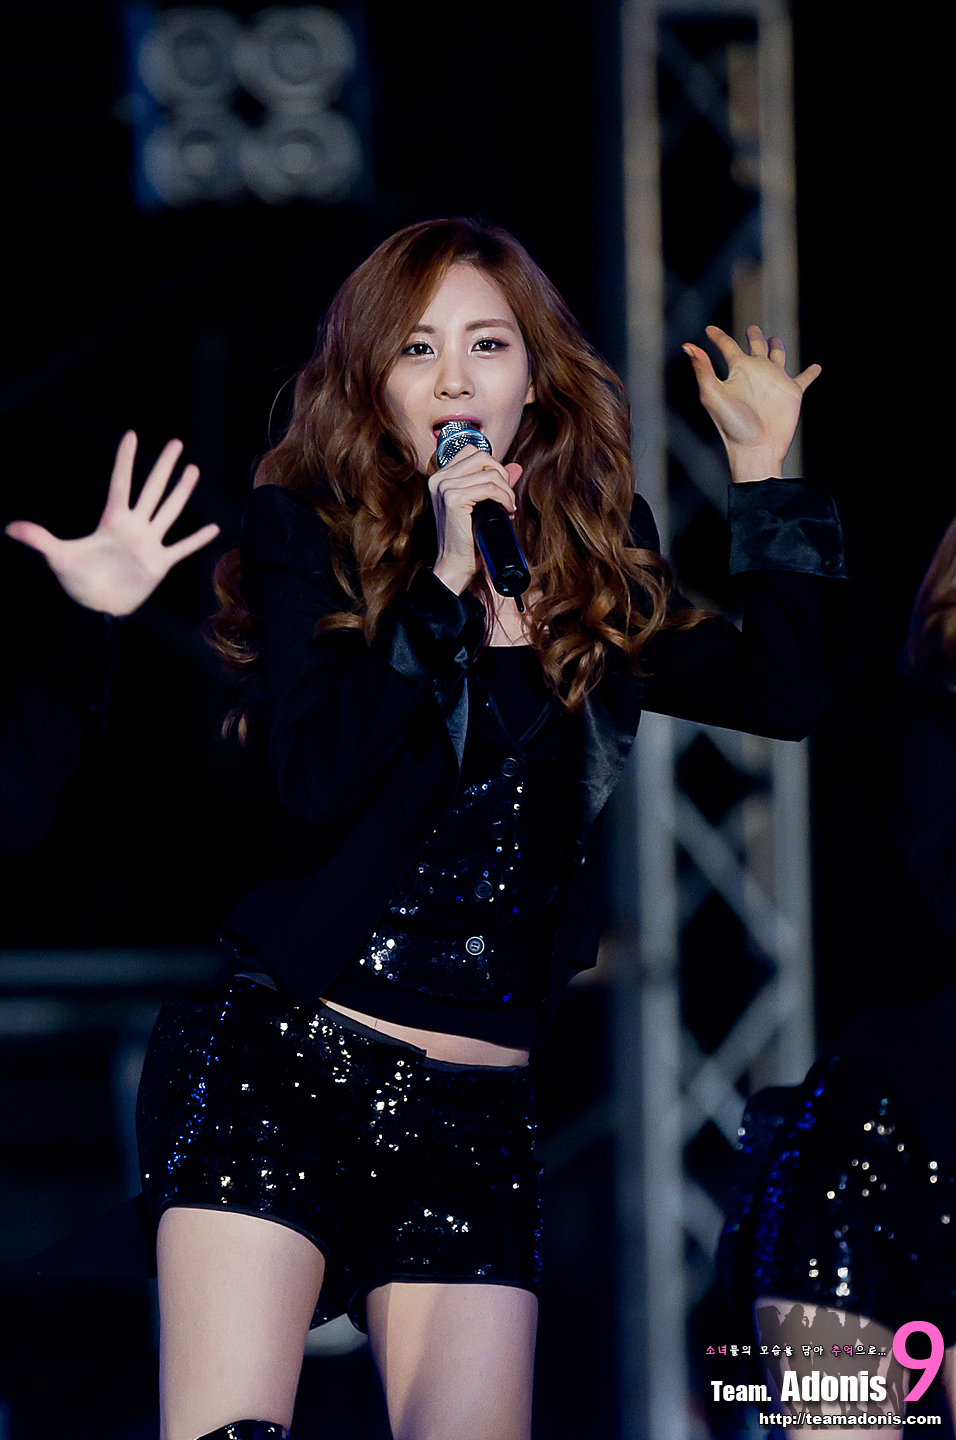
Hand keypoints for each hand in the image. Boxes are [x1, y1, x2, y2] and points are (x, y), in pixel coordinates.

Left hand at [5, 431, 219, 615]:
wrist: (97, 609)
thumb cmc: (78, 581)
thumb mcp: (58, 556)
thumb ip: (39, 539)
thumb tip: (9, 528)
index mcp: (112, 520)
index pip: (121, 483)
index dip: (125, 459)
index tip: (132, 435)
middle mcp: (134, 527)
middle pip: (152, 490)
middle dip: (164, 467)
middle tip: (176, 444)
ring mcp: (148, 544)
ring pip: (169, 512)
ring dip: (182, 492)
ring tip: (194, 470)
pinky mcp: (159, 564)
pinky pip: (182, 548)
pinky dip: (197, 539)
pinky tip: (213, 528)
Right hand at [429, 445, 521, 593]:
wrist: (455, 564)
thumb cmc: (467, 538)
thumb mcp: (480, 505)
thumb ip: (493, 483)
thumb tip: (516, 468)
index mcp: (440, 477)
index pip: (472, 452)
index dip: (492, 465)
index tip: (501, 488)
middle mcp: (439, 478)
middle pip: (481, 456)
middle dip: (501, 475)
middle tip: (507, 497)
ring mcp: (444, 487)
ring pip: (489, 472)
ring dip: (506, 490)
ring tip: (508, 507)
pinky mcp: (453, 499)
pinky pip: (489, 488)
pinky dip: (504, 498)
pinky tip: (507, 510)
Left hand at [683, 325, 820, 483]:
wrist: (756, 448)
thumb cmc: (731, 425)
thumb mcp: (712, 394)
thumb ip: (702, 369)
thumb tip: (688, 345)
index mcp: (737, 371)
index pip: (726, 346)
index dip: (717, 336)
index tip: (708, 330)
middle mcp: (756, 372)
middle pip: (756, 346)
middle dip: (755, 336)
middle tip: (752, 328)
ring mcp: (775, 381)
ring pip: (778, 356)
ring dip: (777, 347)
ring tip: (776, 340)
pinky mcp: (792, 393)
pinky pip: (804, 379)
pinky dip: (811, 373)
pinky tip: (817, 367)